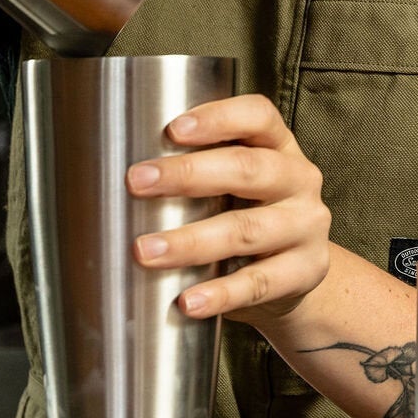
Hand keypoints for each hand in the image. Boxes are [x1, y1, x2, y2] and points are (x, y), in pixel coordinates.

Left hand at [127, 94, 333, 324]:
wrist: (299, 274)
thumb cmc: (249, 216)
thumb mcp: (237, 185)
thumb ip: (198, 173)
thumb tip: (111, 177)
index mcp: (280, 147)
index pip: (258, 116)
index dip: (218, 118)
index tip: (172, 129)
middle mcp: (299, 180)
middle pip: (249, 169)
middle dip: (189, 174)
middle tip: (136, 182)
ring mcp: (306, 226)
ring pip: (247, 229)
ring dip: (192, 241)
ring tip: (145, 252)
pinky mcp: (305, 271)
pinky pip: (260, 283)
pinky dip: (221, 293)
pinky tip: (188, 301)